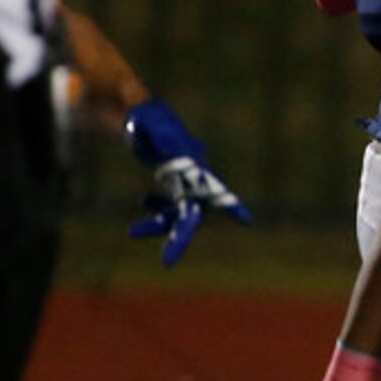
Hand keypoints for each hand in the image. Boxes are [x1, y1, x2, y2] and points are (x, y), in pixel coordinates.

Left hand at [125, 96, 252, 266]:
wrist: (147, 118)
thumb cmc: (150, 121)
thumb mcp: (148, 126)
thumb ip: (149, 132)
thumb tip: (146, 135)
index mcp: (195, 168)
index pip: (214, 189)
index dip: (231, 205)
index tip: (247, 221)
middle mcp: (195, 180)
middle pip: (193, 215)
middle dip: (180, 238)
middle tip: (166, 263)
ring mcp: (186, 185)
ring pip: (179, 216)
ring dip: (159, 226)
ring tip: (132, 231)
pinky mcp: (174, 186)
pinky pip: (170, 208)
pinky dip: (158, 212)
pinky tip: (144, 202)